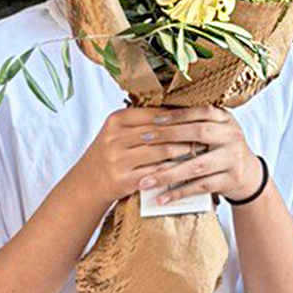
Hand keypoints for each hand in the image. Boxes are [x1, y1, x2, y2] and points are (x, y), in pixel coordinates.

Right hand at [68, 106, 210, 212]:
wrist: (87, 183)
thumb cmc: (110, 153)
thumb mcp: (119, 131)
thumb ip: (143, 120)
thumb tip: (179, 110)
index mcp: (116, 120)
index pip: (155, 114)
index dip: (178, 116)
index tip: (197, 117)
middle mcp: (115, 138)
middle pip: (160, 132)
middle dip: (184, 133)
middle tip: (204, 133)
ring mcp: (118, 160)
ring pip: (160, 152)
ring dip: (182, 151)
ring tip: (197, 149)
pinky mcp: (123, 179)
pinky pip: (155, 172)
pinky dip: (172, 169)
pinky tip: (183, 167)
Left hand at [139, 107, 263, 204]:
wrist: (248, 174)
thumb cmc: (221, 149)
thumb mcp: (216, 130)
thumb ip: (195, 123)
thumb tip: (156, 117)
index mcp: (226, 120)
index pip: (202, 112)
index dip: (179, 115)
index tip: (155, 119)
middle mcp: (232, 137)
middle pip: (199, 133)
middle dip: (169, 135)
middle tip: (144, 139)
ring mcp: (232, 159)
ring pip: (196, 166)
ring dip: (167, 174)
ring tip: (144, 181)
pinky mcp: (229, 180)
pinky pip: (199, 187)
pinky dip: (179, 193)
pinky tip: (161, 198)